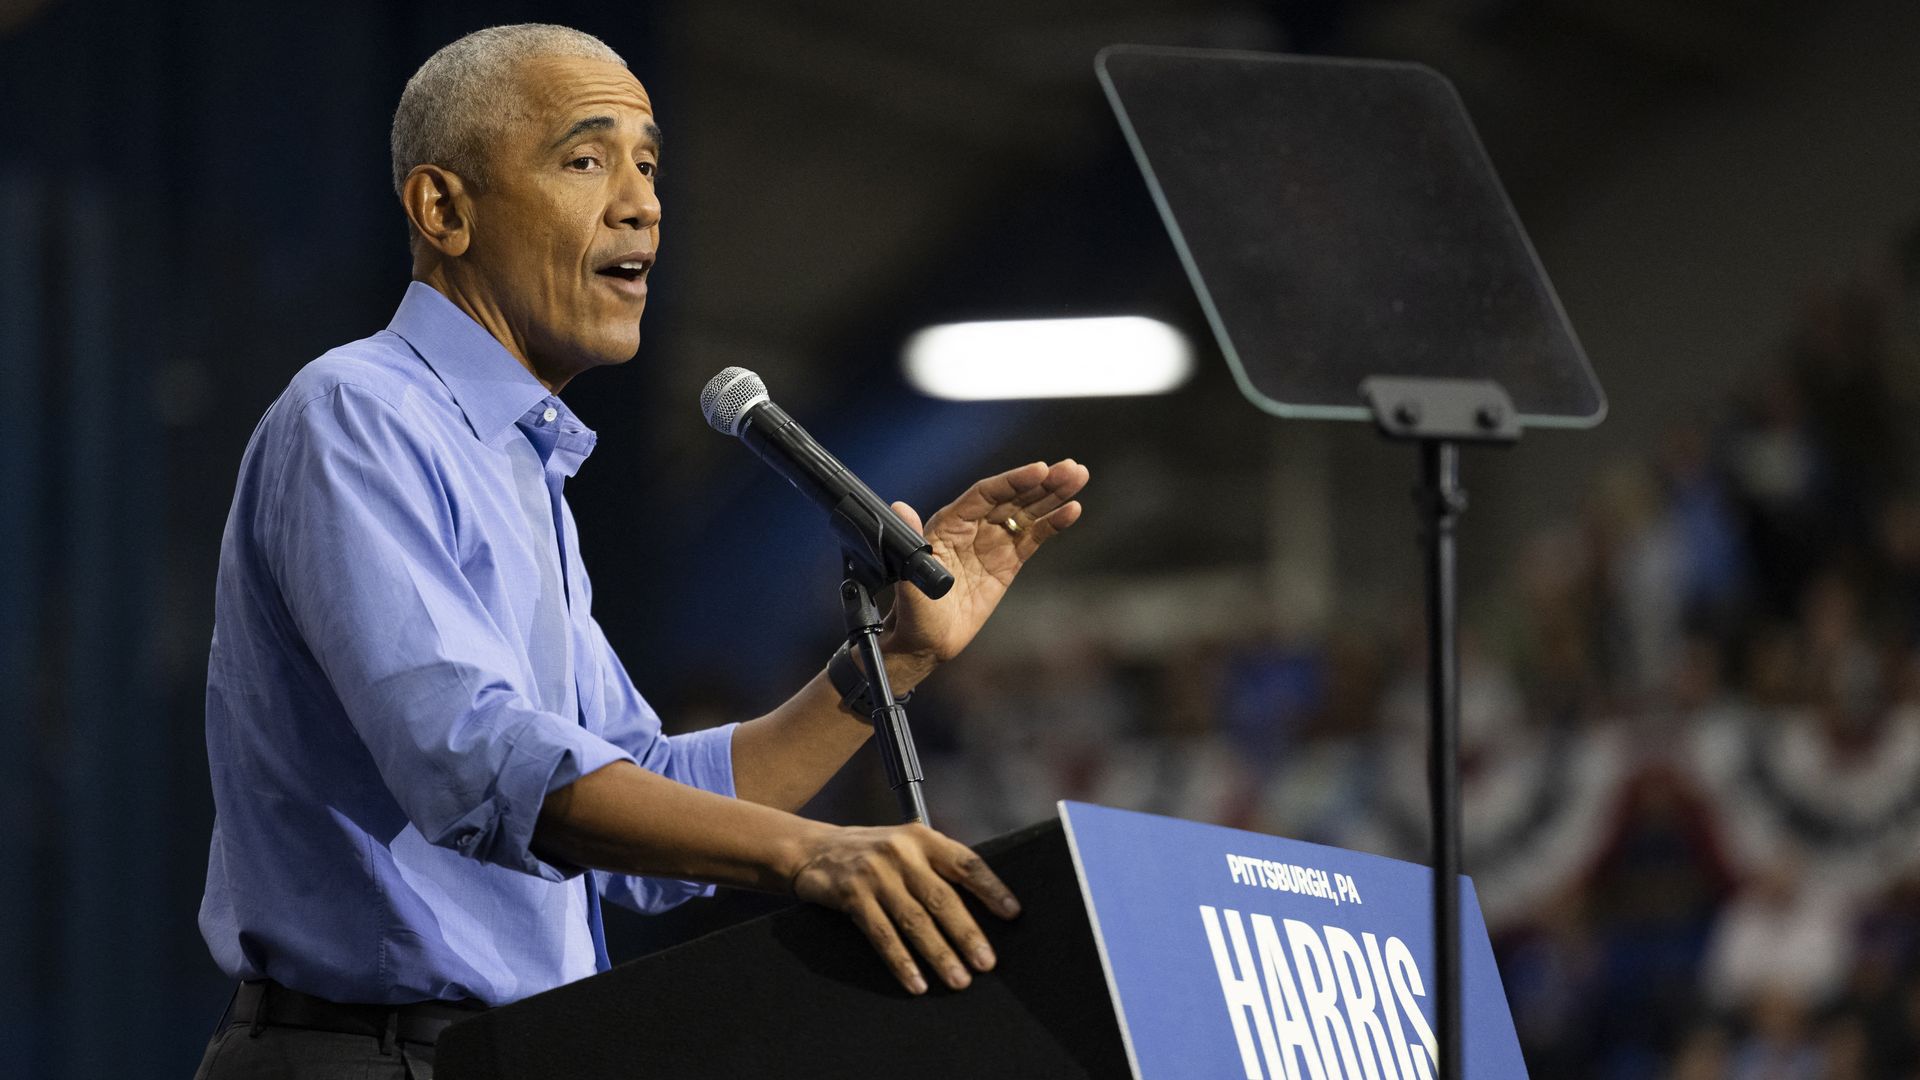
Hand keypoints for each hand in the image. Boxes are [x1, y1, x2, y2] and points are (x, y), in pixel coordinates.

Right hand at [789, 823, 1020, 993]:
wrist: (814, 849)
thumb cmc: (873, 853)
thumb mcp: (907, 846)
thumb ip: (937, 867)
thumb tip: (983, 908)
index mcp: (923, 838)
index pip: (965, 863)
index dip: (991, 888)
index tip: (1012, 913)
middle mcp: (902, 852)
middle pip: (942, 898)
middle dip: (967, 933)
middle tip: (987, 963)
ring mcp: (875, 874)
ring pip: (914, 920)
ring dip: (939, 954)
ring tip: (958, 979)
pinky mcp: (852, 896)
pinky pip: (882, 935)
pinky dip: (901, 962)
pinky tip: (916, 982)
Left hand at [883, 460, 1089, 676]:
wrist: (926, 642)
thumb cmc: (914, 611)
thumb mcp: (909, 577)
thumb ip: (911, 542)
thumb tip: (902, 508)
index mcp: (950, 525)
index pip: (985, 494)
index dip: (1013, 481)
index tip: (1039, 470)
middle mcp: (973, 528)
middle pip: (1013, 497)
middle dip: (1043, 482)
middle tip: (1072, 469)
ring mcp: (993, 544)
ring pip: (1027, 513)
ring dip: (1053, 496)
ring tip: (1078, 478)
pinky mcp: (1008, 563)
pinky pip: (1033, 538)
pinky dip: (1052, 524)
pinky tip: (1071, 511)